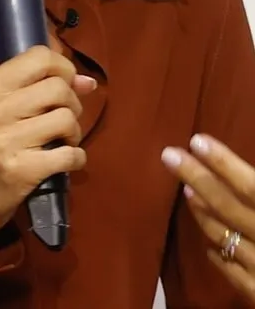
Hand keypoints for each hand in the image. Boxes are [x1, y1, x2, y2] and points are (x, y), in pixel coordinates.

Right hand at [0, 45, 96, 231]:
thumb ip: (35, 88)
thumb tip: (87, 81)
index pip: (38, 57)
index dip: (62, 67)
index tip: (64, 83)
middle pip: (57, 88)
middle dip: (72, 103)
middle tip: (61, 118)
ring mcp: (5, 140)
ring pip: (66, 119)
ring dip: (74, 132)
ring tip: (61, 140)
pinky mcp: (22, 169)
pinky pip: (70, 155)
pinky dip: (77, 158)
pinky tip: (67, 160)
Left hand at [163, 134, 254, 302]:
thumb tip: (251, 177)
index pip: (252, 186)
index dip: (224, 162)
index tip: (196, 139)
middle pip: (230, 208)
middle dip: (197, 178)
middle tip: (168, 155)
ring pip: (226, 239)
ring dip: (205, 215)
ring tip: (188, 191)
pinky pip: (236, 276)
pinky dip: (219, 258)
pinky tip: (207, 245)